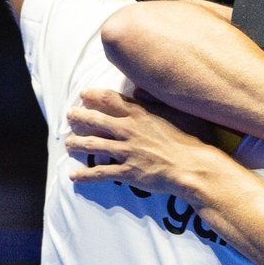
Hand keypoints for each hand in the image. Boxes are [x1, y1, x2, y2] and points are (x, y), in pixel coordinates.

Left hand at [65, 88, 215, 198]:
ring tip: (68, 143)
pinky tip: (73, 176)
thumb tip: (138, 88)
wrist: (195, 167)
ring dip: (77, 143)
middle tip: (69, 115)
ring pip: (94, 144)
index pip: (111, 100)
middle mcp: (129, 130)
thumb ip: (156, 99)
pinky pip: (101, 173)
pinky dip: (85, 175)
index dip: (94, 96)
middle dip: (80, 116)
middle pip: (97, 120)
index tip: (83, 94)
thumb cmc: (193, 138)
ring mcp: (126, 151)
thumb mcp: (179, 111)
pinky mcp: (127, 172)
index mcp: (141, 114)